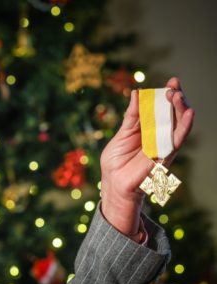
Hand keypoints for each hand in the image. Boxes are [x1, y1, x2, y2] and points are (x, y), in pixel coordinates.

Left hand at [100, 77, 193, 238]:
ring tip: (178, 95)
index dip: (166, 95)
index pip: (160, 108)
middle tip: (174, 85)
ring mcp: (163, 144)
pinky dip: (184, 126)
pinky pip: (178, 139)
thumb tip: (136, 93)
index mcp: (147, 128)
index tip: (171, 81)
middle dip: (175, 98)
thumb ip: (131, 116)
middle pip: (172, 113)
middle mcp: (158, 135)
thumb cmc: (116, 161)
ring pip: (178, 123)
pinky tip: (189, 113)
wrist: (113, 183)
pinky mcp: (165, 155)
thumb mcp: (122, 133)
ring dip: (180, 108)